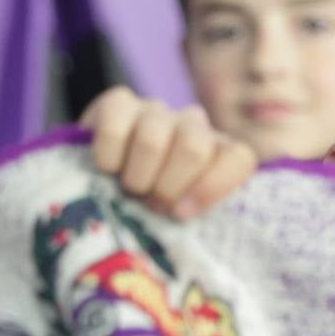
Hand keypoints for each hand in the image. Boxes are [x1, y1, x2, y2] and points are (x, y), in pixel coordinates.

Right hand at [80, 86, 258, 218]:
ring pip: (153, 140)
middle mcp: (192, 125)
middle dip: (167, 187)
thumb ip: (197, 223)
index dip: (212, 187)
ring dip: (136, 177)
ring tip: (127, 191)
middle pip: (193, 147)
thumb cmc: (145, 213)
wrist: (95, 188)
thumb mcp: (177, 224)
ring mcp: (156, 110)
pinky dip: (108, 158)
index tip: (181, 214)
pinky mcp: (118, 102)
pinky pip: (115, 127)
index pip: (239, 157)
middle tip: (150, 205)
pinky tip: (107, 169)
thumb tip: (197, 233)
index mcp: (218, 154)